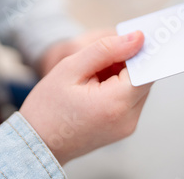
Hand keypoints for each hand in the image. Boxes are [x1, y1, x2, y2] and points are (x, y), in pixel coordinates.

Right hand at [20, 31, 151, 164]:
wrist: (36, 145)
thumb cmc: (47, 108)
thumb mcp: (71, 67)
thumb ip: (107, 49)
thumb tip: (138, 37)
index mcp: (116, 103)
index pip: (147, 69)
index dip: (141, 51)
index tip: (129, 40)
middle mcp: (128, 118)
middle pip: (144, 78)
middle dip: (128, 62)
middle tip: (100, 60)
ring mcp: (128, 126)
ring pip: (139, 87)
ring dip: (123, 75)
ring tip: (94, 76)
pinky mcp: (124, 128)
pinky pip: (131, 99)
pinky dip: (119, 88)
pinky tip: (96, 88)